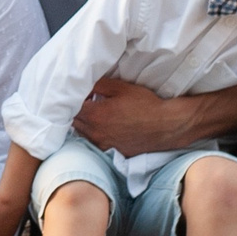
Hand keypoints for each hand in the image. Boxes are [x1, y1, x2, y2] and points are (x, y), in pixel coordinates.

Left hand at [72, 77, 196, 157]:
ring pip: (81, 133)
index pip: (70, 107)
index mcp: (95, 115)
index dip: (71, 97)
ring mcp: (103, 144)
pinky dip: (91, 133)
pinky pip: (93, 142)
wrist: (165, 126)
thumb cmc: (145, 104)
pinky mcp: (111, 151)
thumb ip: (98, 85)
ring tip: (90, 111)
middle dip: (73, 110)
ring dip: (81, 122)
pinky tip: (99, 125)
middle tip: (81, 100)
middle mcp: (95, 133)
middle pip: (73, 121)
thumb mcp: (121, 88)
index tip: (78, 91)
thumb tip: (85, 84)